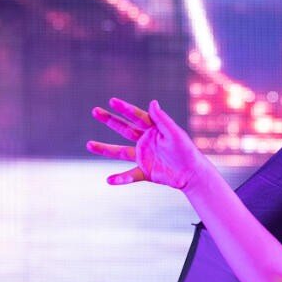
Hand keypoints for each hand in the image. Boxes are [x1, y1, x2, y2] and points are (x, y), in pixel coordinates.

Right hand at [88, 97, 204, 189]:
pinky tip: (109, 180)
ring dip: (105, 149)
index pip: (136, 116)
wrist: (192, 173)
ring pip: (120, 152)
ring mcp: (143, 157)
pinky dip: (120, 179)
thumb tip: (152, 102)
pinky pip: (130, 175)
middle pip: (123, 129)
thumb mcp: (174, 133)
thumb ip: (162, 120)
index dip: (124, 108)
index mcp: (153, 129)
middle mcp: (145, 141)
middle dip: (109, 120)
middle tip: (95, 111)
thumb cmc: (186, 150)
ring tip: (89, 144)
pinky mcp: (145, 172)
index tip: (112, 101)